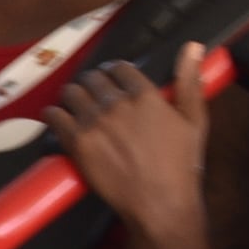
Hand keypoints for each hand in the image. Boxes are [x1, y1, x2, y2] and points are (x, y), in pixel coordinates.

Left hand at [48, 44, 212, 233]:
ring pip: (71, 92)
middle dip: (93, 83)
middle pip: (93, 78)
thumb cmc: (180, 164)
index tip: (113, 80)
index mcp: (145, 95)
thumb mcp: (194, 119)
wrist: (159, 201)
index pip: (119, 68)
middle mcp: (116, 104)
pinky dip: (54, 114)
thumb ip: (190, 81)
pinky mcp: (76, 142)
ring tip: (76, 104)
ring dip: (73, 95)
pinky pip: (54, 116)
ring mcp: (94, 122)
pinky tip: (58, 118)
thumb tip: (192, 46)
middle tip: (93, 94)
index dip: (115, 72)